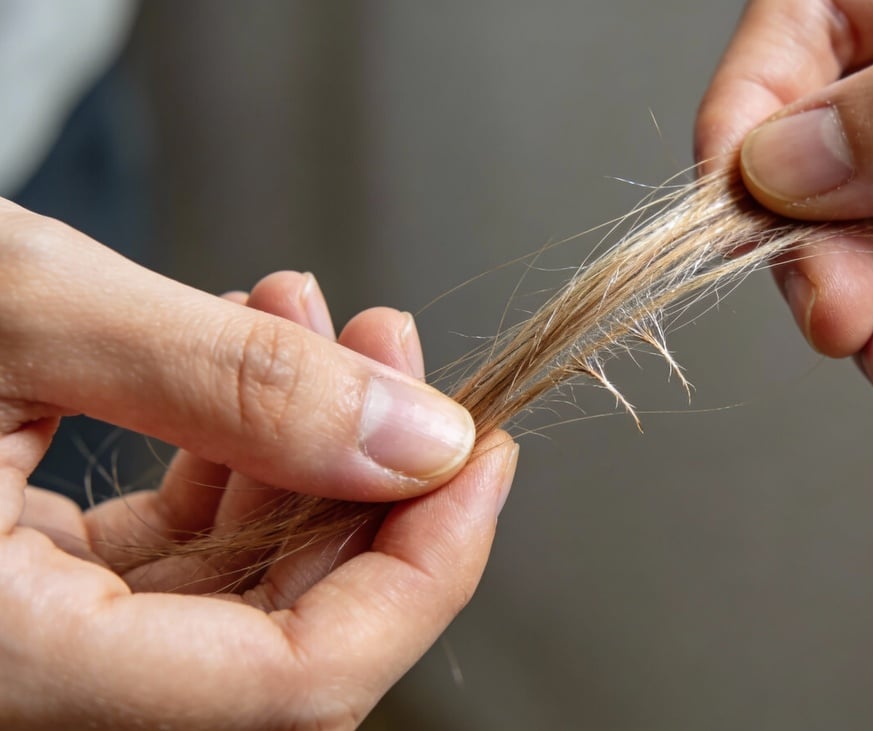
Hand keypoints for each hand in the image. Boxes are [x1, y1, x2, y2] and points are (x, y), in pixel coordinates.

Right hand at [0, 199, 516, 728]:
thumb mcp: (9, 310)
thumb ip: (225, 382)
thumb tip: (416, 436)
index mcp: (4, 668)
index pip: (294, 692)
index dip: (423, 575)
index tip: (481, 457)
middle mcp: (17, 682)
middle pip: (279, 640)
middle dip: (370, 486)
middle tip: (404, 355)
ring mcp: (20, 641)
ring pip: (230, 587)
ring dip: (302, 448)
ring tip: (322, 319)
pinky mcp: (16, 584)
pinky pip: (165, 549)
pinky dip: (226, 448)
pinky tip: (247, 349)